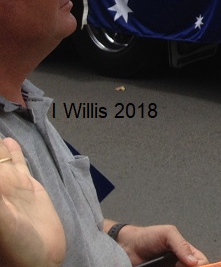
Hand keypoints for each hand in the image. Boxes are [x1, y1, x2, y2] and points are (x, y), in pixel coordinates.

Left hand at [0, 137, 64, 266]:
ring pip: (1, 157)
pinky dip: (13, 151)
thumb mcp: (3, 222)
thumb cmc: (16, 248)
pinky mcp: (28, 188)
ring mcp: (11, 185)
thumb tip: (0, 163)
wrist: (40, 261)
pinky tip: (8, 141)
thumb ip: (0, 197)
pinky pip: (19, 163)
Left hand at [113, 223, 206, 266]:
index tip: (194, 266)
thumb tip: (194, 261)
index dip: (202, 265)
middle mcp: (180, 264)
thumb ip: (182, 245)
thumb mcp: (168, 234)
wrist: (126, 247)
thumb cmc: (148, 236)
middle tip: (177, 266)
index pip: (201, 261)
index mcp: (186, 251)